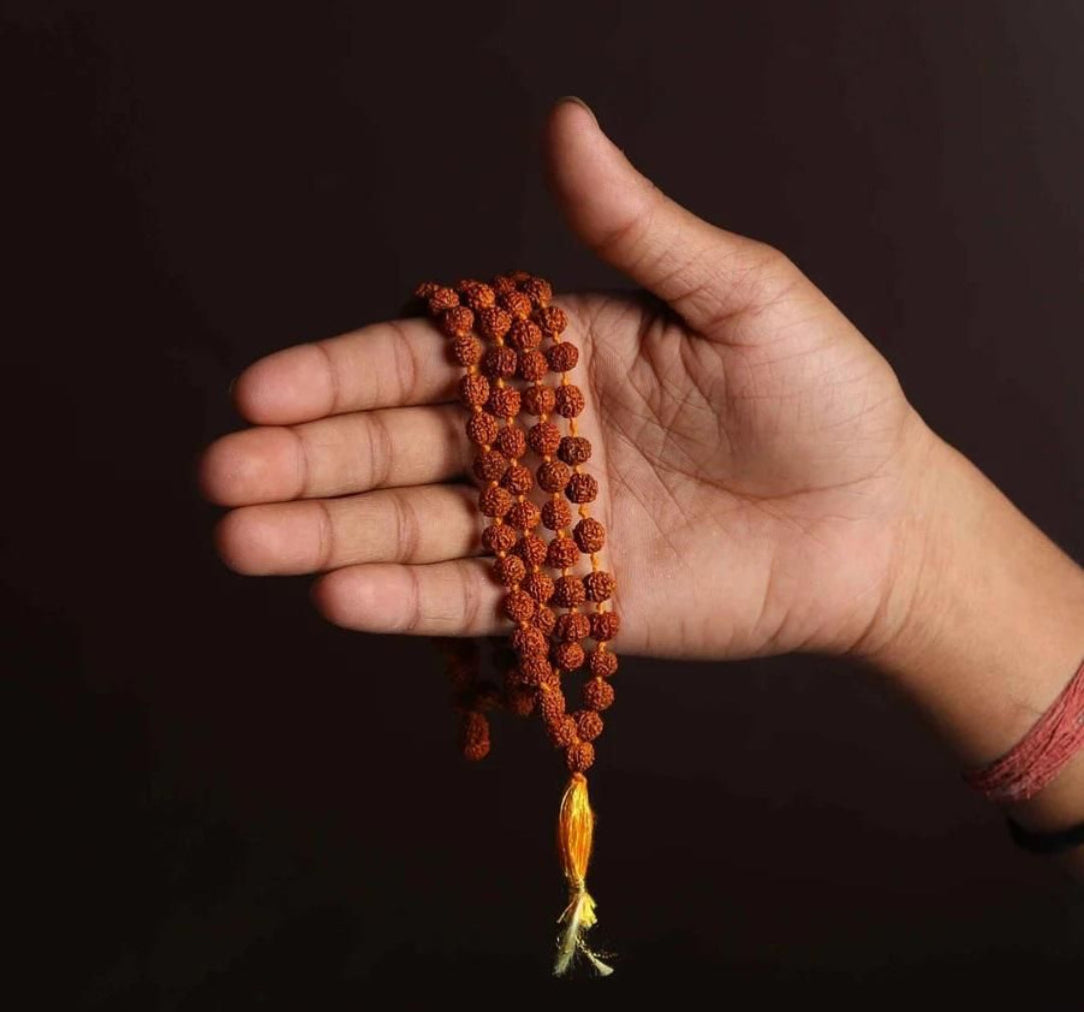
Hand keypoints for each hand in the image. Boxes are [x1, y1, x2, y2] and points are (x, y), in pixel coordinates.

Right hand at [199, 98, 939, 661]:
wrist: (877, 521)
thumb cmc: (824, 398)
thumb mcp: (741, 296)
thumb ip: (640, 229)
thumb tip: (565, 123)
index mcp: (556, 356)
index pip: (424, 360)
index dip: (342, 375)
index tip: (264, 392)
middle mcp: (534, 439)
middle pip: (398, 448)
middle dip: (309, 464)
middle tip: (222, 479)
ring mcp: (546, 524)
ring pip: (418, 528)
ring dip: (330, 537)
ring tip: (244, 544)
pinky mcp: (572, 600)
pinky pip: (479, 600)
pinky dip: (412, 601)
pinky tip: (340, 598)